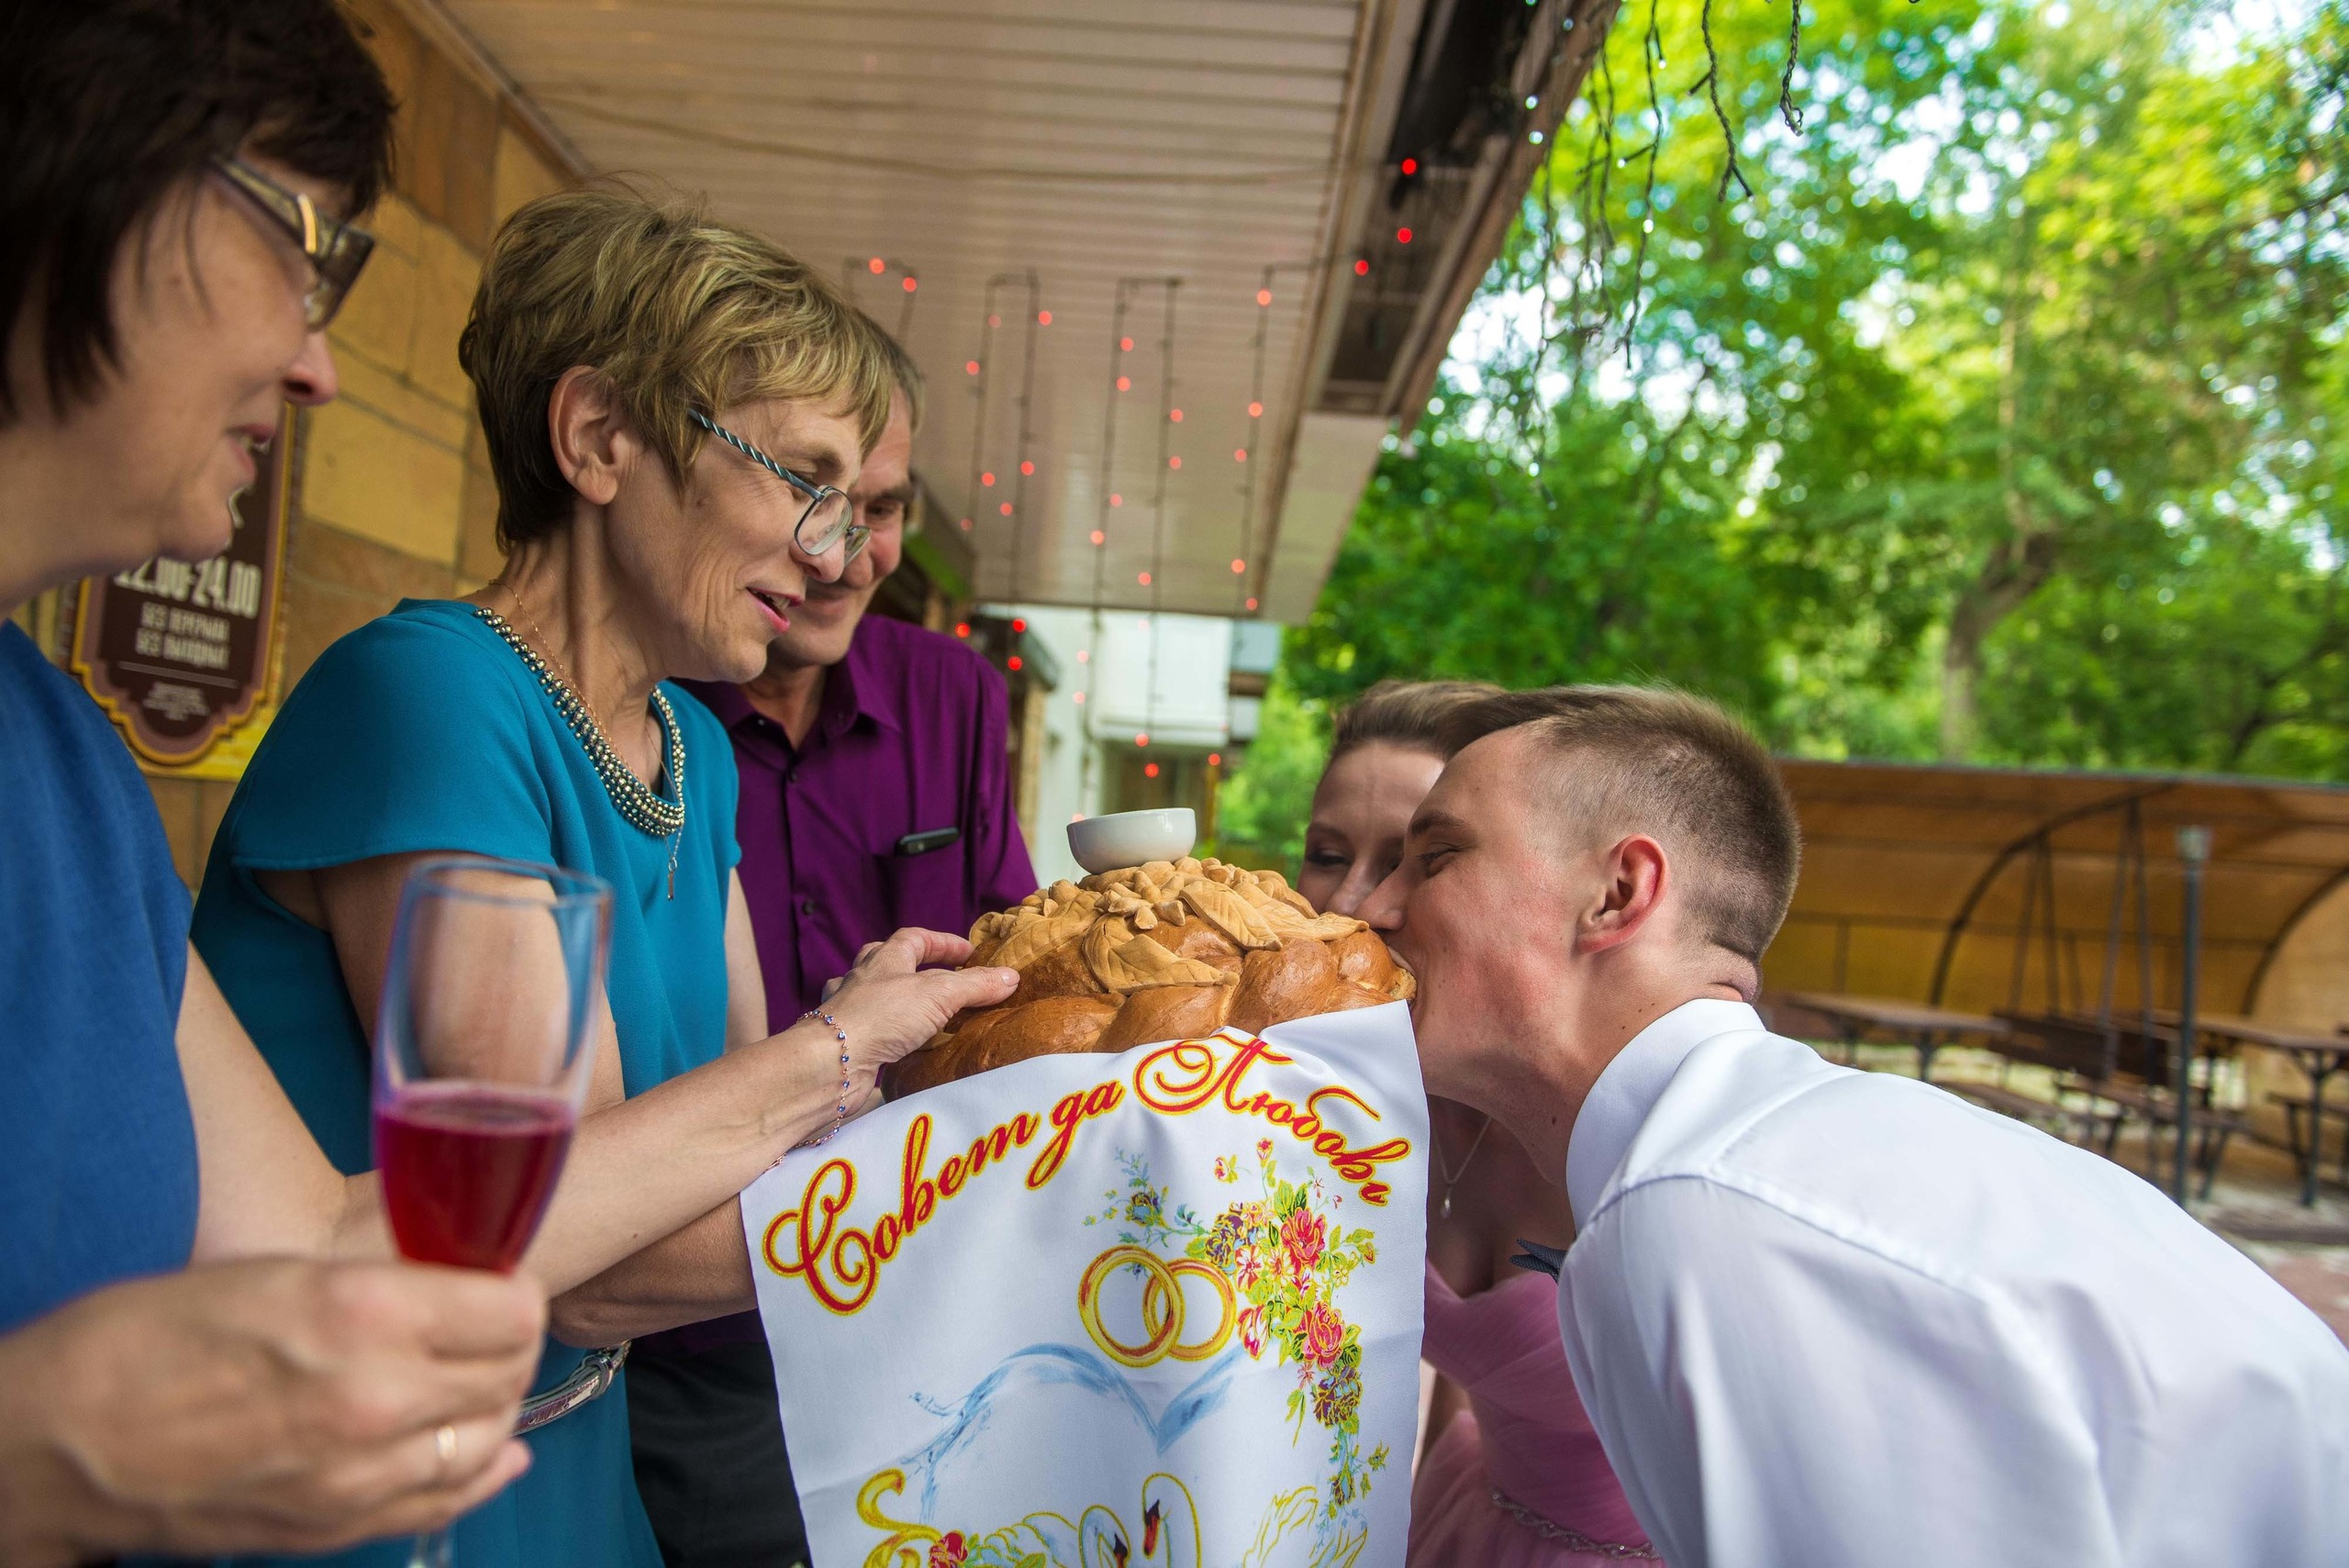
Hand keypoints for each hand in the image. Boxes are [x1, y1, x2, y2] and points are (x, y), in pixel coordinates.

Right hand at [0, 1258, 544, 1565]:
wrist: (61, 1440)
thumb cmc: (150, 1339)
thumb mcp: (279, 1272)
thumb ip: (380, 1286)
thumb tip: (453, 1289)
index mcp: (362, 1314)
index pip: (511, 1309)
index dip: (512, 1291)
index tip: (500, 1284)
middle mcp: (375, 1398)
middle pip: (509, 1373)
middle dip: (509, 1344)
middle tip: (490, 1327)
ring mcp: (358, 1474)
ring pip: (488, 1439)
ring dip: (492, 1407)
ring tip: (473, 1381)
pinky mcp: (335, 1525)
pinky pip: (446, 1502)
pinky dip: (478, 1473)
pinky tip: (488, 1452)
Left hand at [816, 927, 1017, 1079]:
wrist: (831, 1063)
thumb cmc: (882, 1015)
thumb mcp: (938, 994)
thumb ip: (975, 986)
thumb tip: (1011, 976)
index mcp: (883, 959)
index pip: (914, 938)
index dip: (943, 943)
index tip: (969, 953)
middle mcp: (862, 981)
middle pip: (886, 962)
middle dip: (914, 967)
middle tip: (941, 979)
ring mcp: (850, 1012)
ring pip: (874, 998)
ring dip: (898, 1001)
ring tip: (924, 1015)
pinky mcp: (846, 1044)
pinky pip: (871, 1032)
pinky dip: (888, 1036)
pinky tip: (901, 1048)